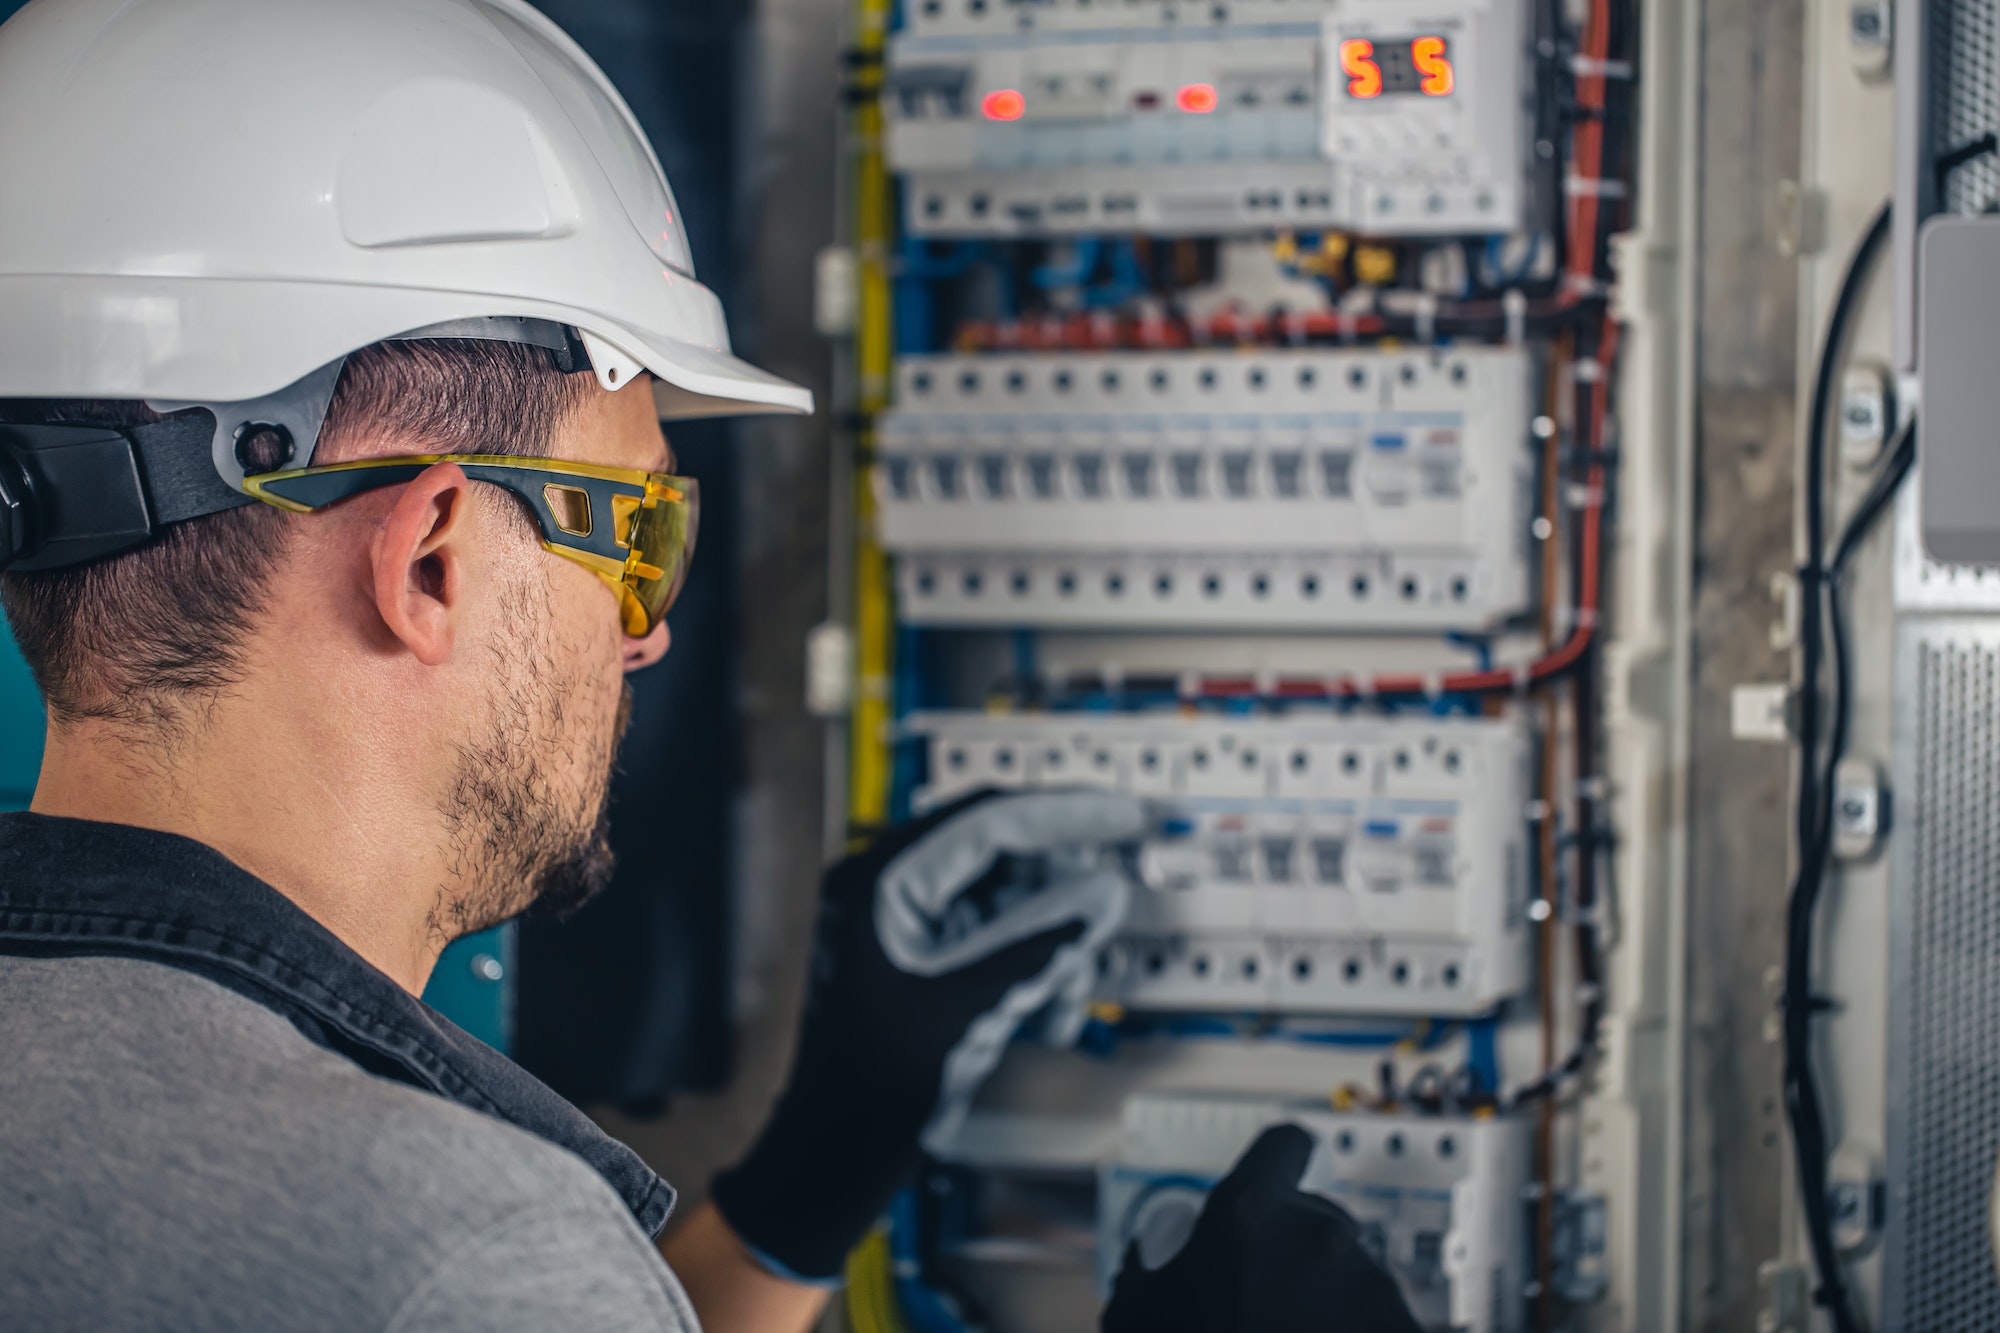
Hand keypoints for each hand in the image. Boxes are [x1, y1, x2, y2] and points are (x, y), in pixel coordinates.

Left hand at [711, 788, 1144, 1280]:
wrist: (834, 1154)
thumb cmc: (870, 1084)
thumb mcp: (969, 1003)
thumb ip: (1038, 941)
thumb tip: (1098, 893)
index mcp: (879, 879)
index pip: (986, 819)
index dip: (1064, 812)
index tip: (1121, 814)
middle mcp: (887, 886)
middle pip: (1000, 855)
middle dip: (1059, 892)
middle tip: (1106, 906)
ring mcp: (905, 920)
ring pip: (1006, 899)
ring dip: (1050, 941)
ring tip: (1065, 992)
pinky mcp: (924, 954)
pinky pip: (994, 935)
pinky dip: (1030, 965)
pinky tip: (1046, 1011)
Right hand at [1102, 1125, 1424, 1332]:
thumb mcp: (1140, 1319)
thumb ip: (1141, 1275)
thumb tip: (1142, 1264)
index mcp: (1249, 1213)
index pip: (1284, 1144)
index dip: (1277, 1160)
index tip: (1273, 1178)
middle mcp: (1317, 1234)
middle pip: (1315, 1213)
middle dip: (1291, 1247)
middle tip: (1263, 1292)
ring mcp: (1366, 1280)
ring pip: (1346, 1267)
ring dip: (1322, 1293)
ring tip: (1290, 1329)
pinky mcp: (1399, 1321)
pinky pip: (1377, 1311)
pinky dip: (1353, 1325)